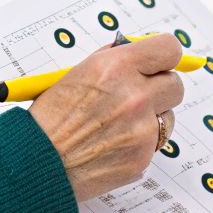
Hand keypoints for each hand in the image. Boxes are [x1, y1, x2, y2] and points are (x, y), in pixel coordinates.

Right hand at [29, 33, 186, 200]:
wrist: (37, 163)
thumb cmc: (49, 119)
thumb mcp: (77, 74)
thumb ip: (114, 61)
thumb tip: (138, 52)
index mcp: (117, 68)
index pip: (169, 49)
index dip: (165, 56)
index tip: (160, 62)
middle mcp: (134, 96)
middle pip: (175, 84)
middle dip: (160, 88)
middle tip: (140, 95)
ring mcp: (142, 130)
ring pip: (168, 117)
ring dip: (152, 118)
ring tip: (118, 125)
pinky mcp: (142, 157)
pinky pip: (153, 144)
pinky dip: (138, 144)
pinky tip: (112, 144)